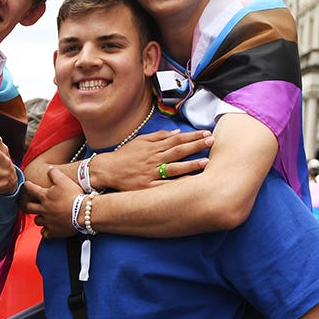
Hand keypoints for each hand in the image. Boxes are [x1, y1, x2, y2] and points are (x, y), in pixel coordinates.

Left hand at [23, 168, 83, 237]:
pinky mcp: (54, 231)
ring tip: (41, 215)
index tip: (26, 184)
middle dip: (27, 204)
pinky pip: (46, 233)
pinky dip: (45, 231)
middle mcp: (43, 209)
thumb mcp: (64, 180)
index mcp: (44, 197)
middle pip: (29, 207)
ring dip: (38, 217)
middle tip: (26, 203)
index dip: (27, 186)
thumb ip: (54, 173)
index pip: (31, 189)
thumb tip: (49, 169)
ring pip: (37, 220)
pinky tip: (47, 230)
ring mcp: (48, 221)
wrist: (83, 212)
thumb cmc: (73, 195)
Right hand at [91, 130, 210, 191]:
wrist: (106, 170)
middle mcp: (153, 159)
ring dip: (190, 164)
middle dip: (196, 146)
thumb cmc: (124, 156)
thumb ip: (159, 136)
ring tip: (206, 162)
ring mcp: (151, 173)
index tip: (206, 134)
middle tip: (212, 142)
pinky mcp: (147, 186)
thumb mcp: (140, 141)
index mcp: (153, 148)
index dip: (192, 136)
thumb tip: (177, 132)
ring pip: (174, 167)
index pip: (176, 139)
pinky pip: (165, 185)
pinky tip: (190, 184)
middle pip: (178, 151)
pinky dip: (177, 184)